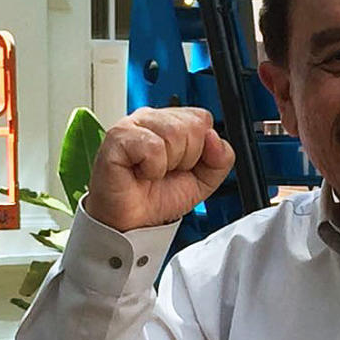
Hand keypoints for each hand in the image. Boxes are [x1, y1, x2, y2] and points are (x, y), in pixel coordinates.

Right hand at [86, 107, 234, 231]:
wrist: (133, 222)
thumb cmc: (159, 197)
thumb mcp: (204, 181)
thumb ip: (221, 159)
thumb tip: (216, 138)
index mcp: (172, 122)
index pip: (203, 119)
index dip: (201, 149)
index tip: (184, 166)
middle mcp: (152, 117)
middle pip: (193, 125)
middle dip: (187, 158)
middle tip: (166, 171)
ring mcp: (133, 124)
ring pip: (175, 133)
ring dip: (169, 164)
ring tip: (153, 172)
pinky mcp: (118, 137)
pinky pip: (153, 148)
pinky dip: (153, 168)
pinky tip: (142, 172)